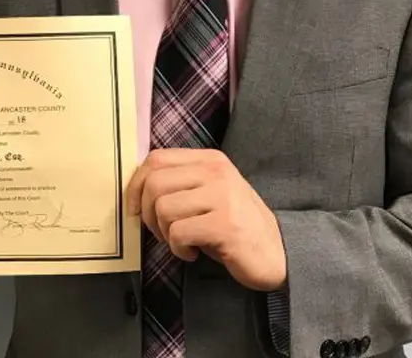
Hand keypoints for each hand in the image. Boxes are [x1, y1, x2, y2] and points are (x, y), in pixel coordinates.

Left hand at [125, 148, 286, 291]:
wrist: (277, 252)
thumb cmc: (235, 226)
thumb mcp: (210, 193)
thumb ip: (181, 183)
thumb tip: (136, 190)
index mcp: (210, 160)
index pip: (156, 159)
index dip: (136, 184)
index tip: (134, 207)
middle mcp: (216, 172)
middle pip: (154, 184)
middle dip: (146, 214)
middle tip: (161, 232)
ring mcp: (222, 197)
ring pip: (163, 209)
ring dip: (164, 234)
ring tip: (183, 242)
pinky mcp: (225, 225)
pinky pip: (178, 233)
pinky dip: (179, 249)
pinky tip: (194, 252)